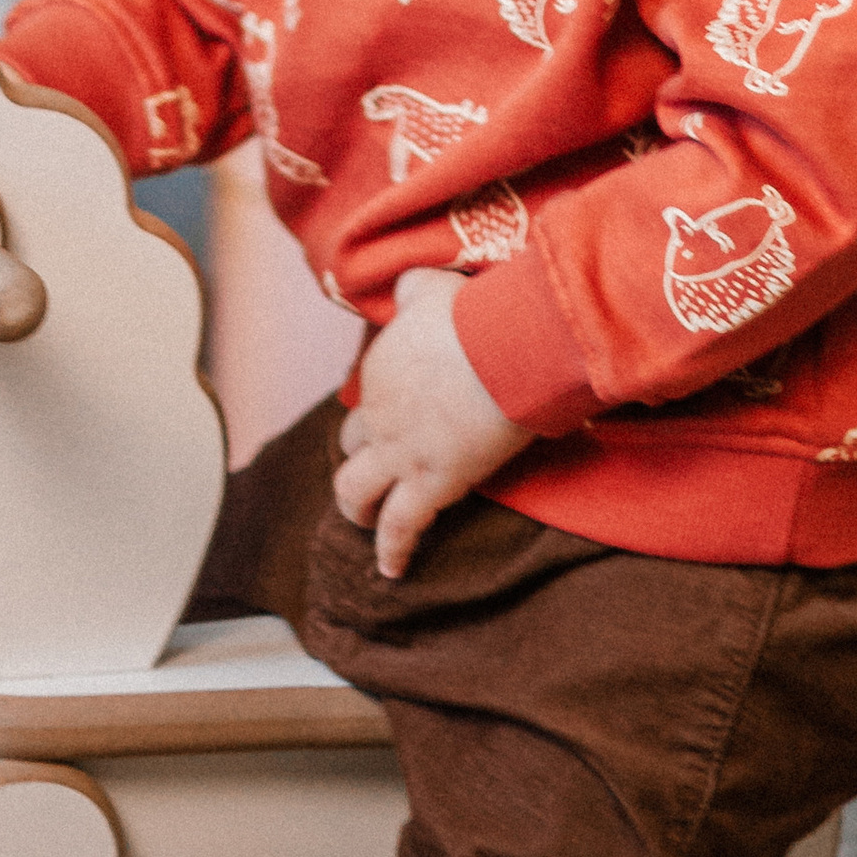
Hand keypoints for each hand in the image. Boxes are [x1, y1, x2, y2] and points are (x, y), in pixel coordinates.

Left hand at [332, 269, 528, 582]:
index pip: (368, 399)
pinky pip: (398, 527)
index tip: (395, 422)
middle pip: (353, 445)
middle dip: (362, 461)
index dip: (380, 413)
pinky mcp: (428, 483)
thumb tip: (406, 286)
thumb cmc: (476, 315)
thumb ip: (414, 289)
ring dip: (359, 510)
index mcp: (381, 370)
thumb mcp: (433, 288)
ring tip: (367, 525)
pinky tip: (391, 570)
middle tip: (376, 474)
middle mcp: (379, 413)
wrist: (504, 347)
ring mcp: (399, 452)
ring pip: (355, 492)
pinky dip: (392, 551)